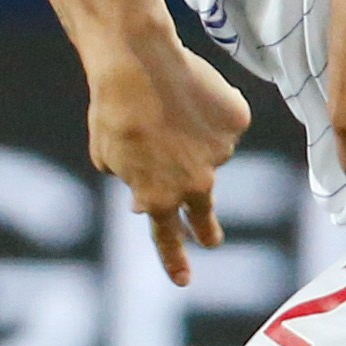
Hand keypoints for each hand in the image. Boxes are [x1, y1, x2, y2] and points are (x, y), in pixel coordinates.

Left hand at [88, 39, 247, 283]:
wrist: (136, 65)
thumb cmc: (111, 110)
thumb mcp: (109, 157)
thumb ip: (133, 182)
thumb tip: (144, 198)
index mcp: (159, 197)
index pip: (167, 237)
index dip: (174, 260)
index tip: (183, 280)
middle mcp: (196, 184)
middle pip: (205, 214)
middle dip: (206, 231)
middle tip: (210, 239)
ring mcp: (221, 154)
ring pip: (209, 152)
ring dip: (193, 139)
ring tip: (167, 107)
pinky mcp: (236, 123)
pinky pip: (224, 121)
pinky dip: (210, 111)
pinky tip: (190, 92)